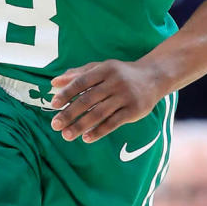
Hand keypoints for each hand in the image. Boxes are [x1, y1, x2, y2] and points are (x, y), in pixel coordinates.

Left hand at [49, 59, 165, 142]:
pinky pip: (113, 123)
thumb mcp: (100, 68)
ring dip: (81, 126)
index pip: (81, 82)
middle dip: (69, 113)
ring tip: (66, 135)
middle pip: (88, 100)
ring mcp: (125, 97)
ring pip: (99, 113)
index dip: (66, 93)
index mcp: (104, 69)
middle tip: (55, 125)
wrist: (153, 77)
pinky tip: (86, 138)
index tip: (53, 105)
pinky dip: (99, 131)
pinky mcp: (134, 110)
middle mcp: (115, 82)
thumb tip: (53, 82)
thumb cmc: (120, 73)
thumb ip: (77, 74)